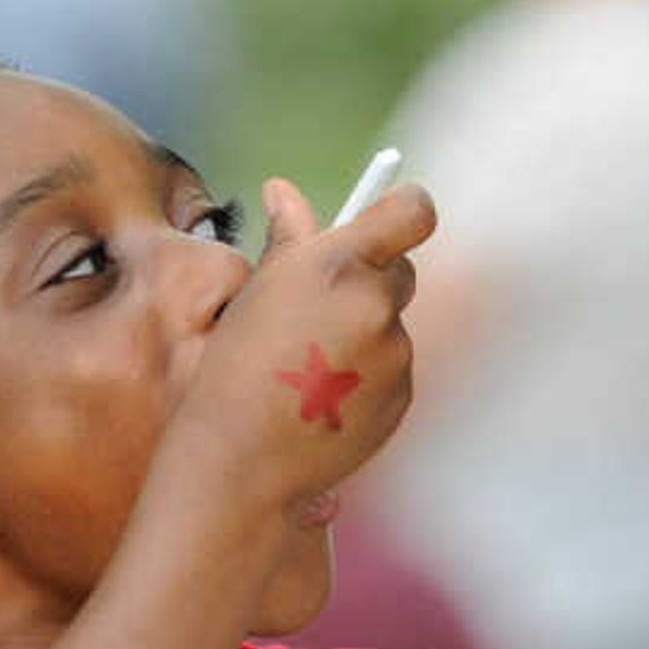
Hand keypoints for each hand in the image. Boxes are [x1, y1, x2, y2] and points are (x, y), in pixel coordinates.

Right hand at [177, 174, 438, 506]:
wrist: (243, 458)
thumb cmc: (236, 367)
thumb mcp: (258, 291)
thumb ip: (288, 237)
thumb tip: (283, 190)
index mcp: (339, 265)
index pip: (412, 213)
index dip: (408, 208)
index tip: (396, 213)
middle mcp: (376, 304)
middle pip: (400, 272)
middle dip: (371, 283)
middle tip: (322, 309)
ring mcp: (395, 353)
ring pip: (392, 325)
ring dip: (365, 334)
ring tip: (310, 366)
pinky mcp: (403, 394)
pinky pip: (393, 370)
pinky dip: (368, 377)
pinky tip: (326, 396)